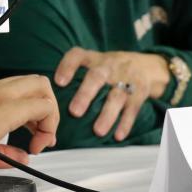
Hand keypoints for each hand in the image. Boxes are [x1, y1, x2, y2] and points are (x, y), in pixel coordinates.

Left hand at [54, 47, 170, 141]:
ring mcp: (125, 80)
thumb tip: (48, 95)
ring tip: (98, 131)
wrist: (144, 65)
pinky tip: (118, 136)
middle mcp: (108, 67)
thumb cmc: (107, 67)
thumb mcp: (92, 60)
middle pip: (97, 77)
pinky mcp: (138, 95)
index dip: (67, 67)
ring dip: (107, 114)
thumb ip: (72, 72)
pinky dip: (125, 123)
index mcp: (93, 58)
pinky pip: (132, 110)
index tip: (58, 82)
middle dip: (86, 94)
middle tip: (75, 112)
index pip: (77, 56)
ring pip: (116, 96)